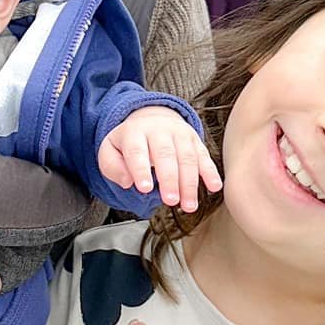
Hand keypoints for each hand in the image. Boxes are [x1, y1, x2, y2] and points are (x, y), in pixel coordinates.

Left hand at [97, 107, 221, 211]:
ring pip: (187, 157)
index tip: (145, 188)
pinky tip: (214, 187)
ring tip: (188, 205)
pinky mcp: (195, 140)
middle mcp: (159, 130)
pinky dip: (210, 172)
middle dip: (169, 179)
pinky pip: (204, 156)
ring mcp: (179, 133)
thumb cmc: (129, 143)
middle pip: (166, 154)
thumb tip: (127, 182)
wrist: (151, 119)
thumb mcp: (110, 151)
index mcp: (134, 132)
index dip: (141, 170)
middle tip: (170, 201)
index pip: (137, 151)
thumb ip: (112, 167)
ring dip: (189, 183)